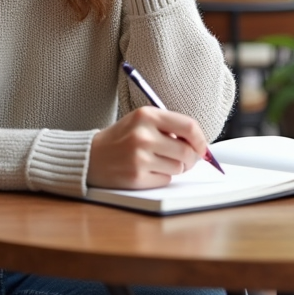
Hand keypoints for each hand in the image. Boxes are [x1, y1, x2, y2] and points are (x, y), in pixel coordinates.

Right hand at [87, 106, 207, 188]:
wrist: (90, 156)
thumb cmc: (121, 138)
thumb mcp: (141, 121)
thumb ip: (169, 127)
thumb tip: (200, 145)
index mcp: (147, 115)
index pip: (189, 126)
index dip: (201, 140)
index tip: (202, 147)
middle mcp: (143, 135)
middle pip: (187, 152)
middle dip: (191, 158)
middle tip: (184, 159)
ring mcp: (139, 157)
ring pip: (178, 168)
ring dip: (174, 168)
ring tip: (157, 161)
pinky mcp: (137, 177)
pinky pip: (166, 179)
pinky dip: (161, 177)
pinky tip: (147, 170)